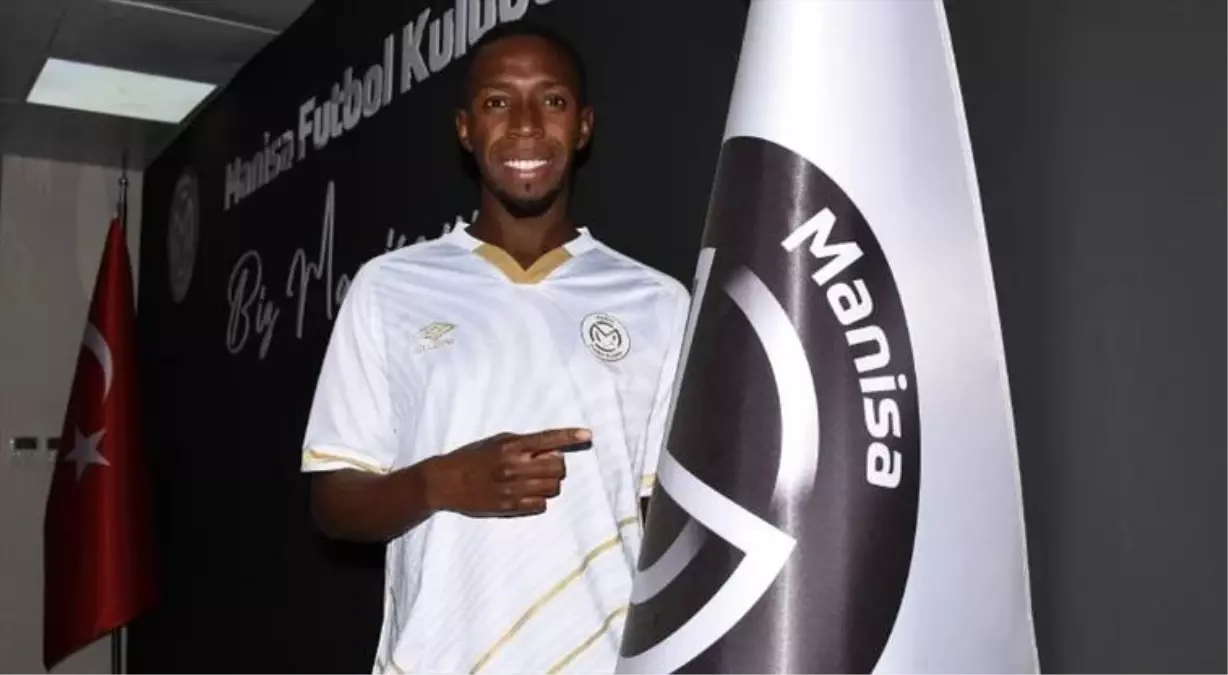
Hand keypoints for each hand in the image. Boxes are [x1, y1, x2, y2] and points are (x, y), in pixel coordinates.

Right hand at [426, 428, 591, 516]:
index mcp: (511, 446)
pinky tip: (526, 494)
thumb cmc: (472, 458)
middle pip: (558, 466)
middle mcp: (514, 466)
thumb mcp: (496, 442)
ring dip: (549, 483)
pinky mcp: (509, 506)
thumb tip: (552, 450)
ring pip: (553, 487)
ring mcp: (513, 488)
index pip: (548, 439)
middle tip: (544, 465)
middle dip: (556, 465)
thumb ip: (524, 445)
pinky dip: (539, 500)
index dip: (570, 436)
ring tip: (534, 480)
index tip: (588, 435)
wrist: (445, 481)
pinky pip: (541, 505)